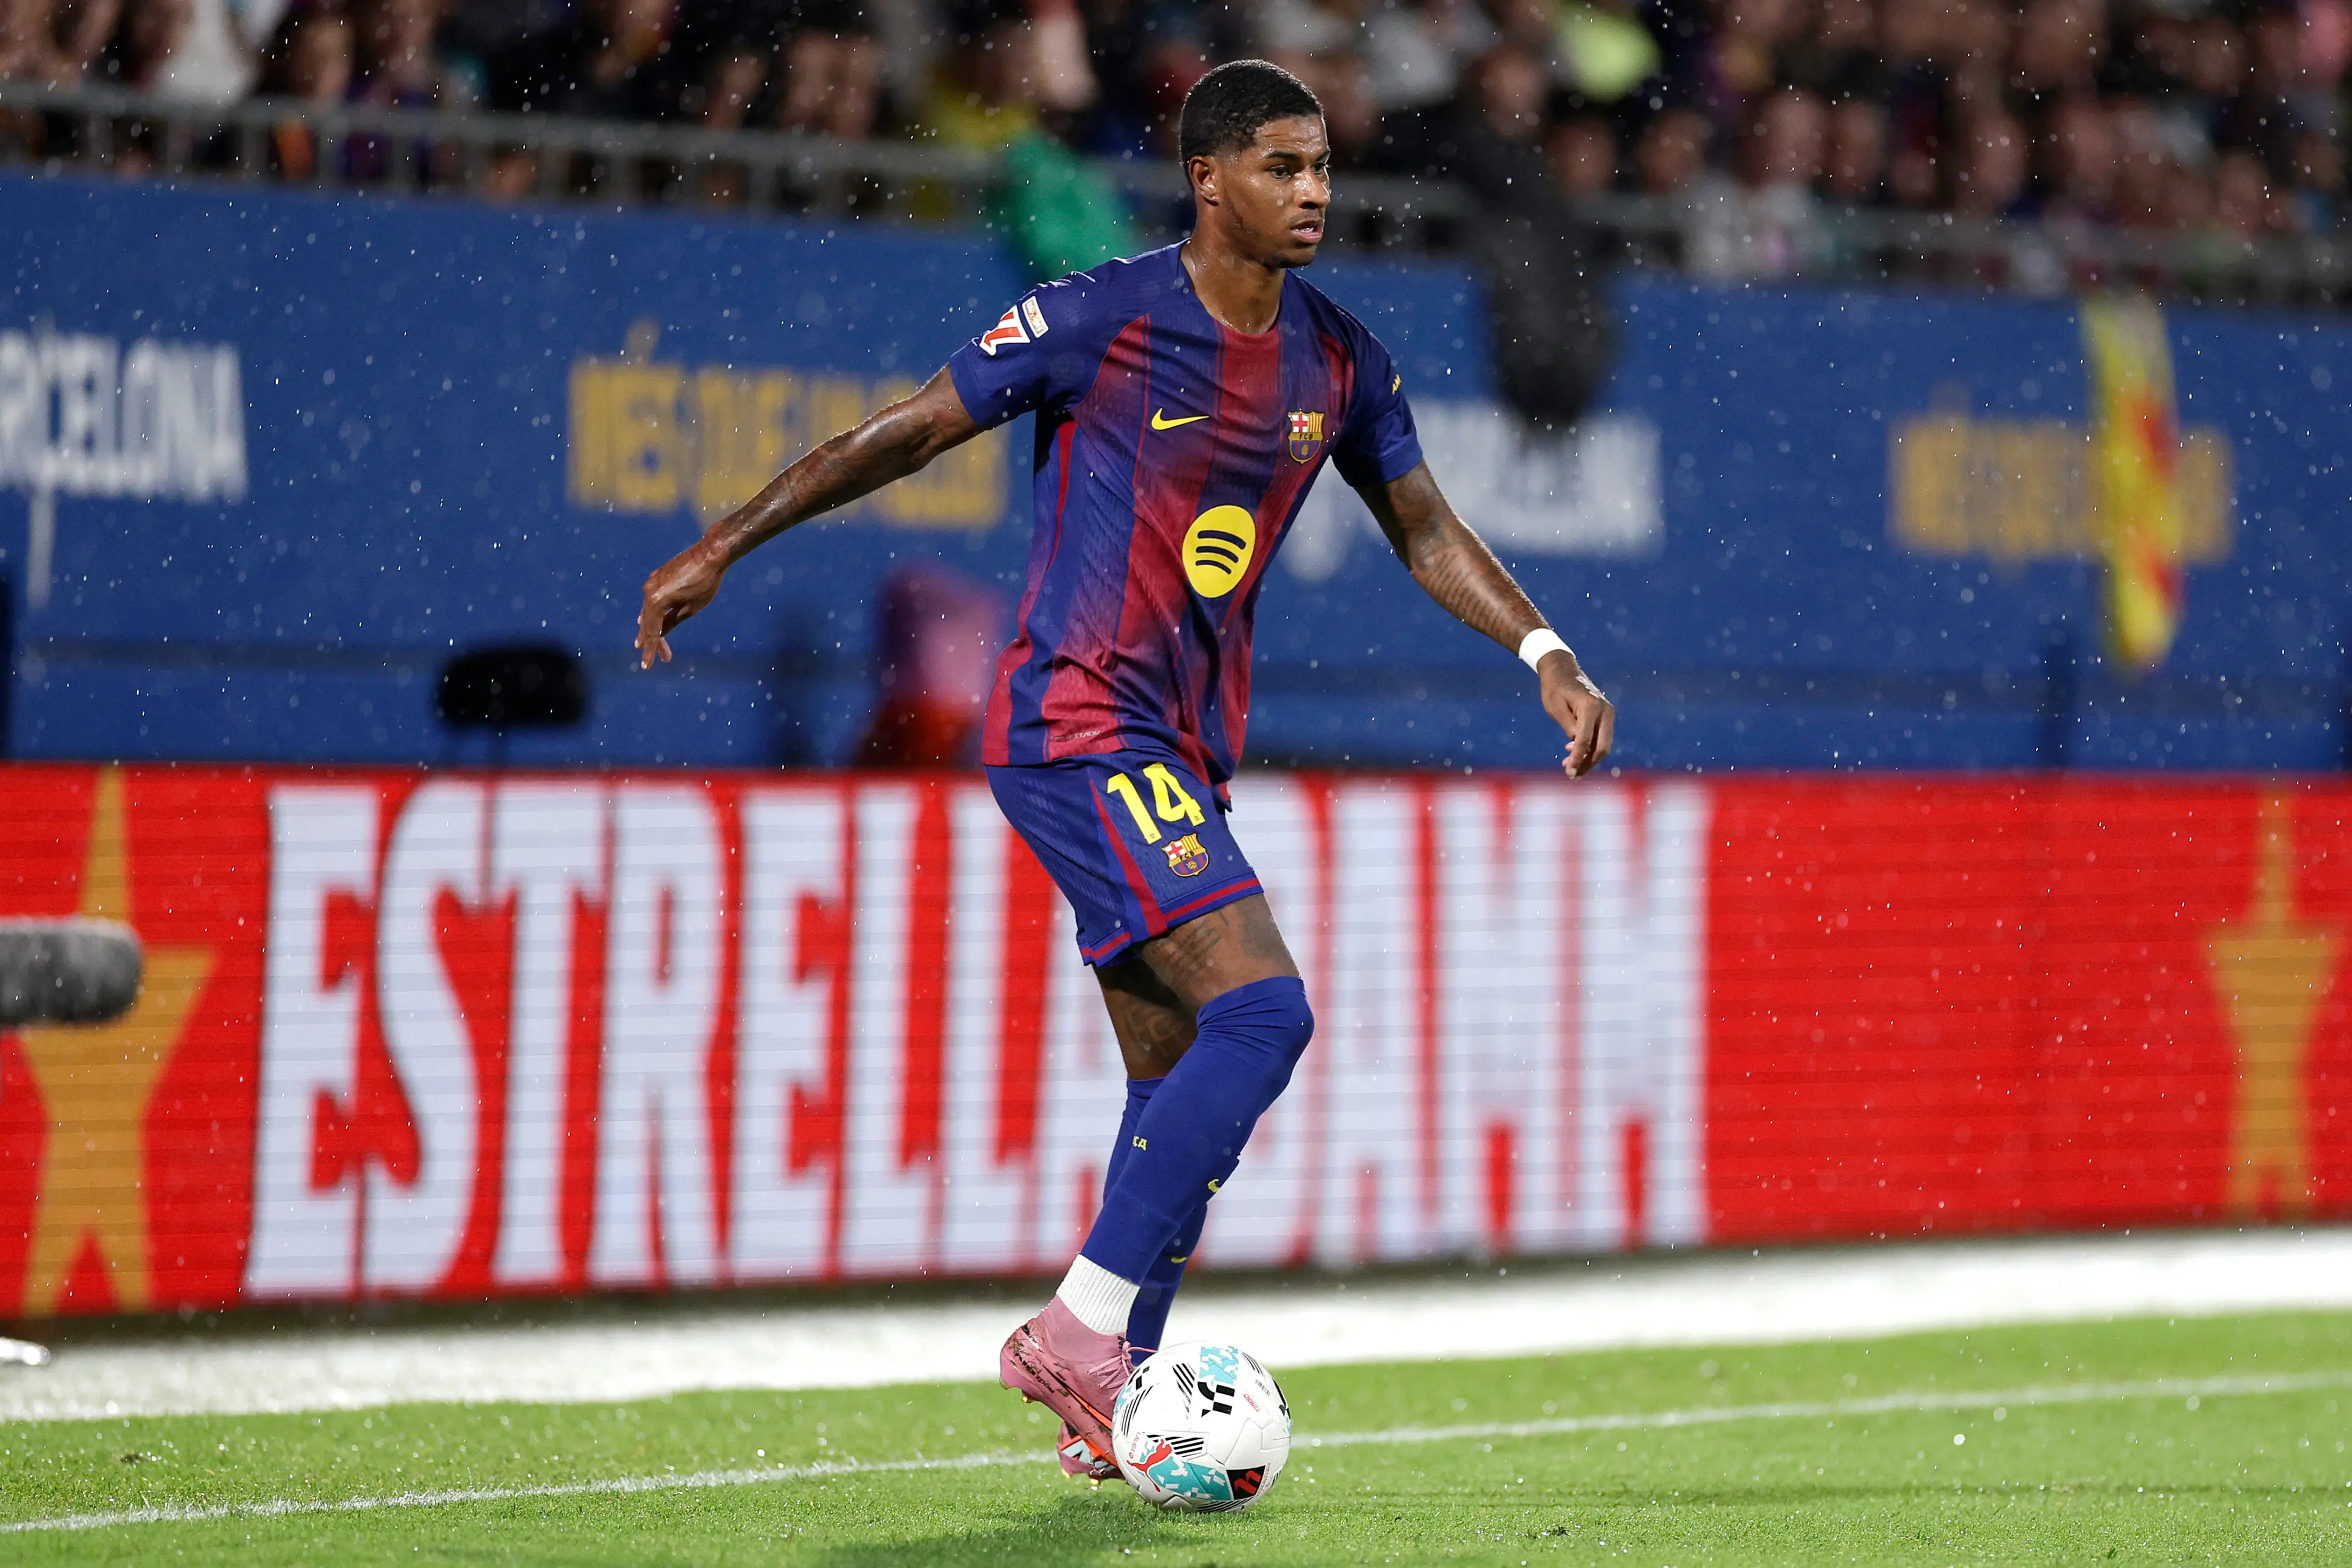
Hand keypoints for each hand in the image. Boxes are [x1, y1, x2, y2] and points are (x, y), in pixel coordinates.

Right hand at [636, 543, 726, 668]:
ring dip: (648, 626)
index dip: (651, 650)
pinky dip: (651, 612)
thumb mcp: (690, 609)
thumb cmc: (705, 583)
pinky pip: (651, 599)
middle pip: (648, 622)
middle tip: (651, 659)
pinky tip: (647, 620)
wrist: (710, 554)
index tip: (648, 665)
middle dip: (651, 641)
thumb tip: (661, 633)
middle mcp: (649, 590)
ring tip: (643, 642)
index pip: (652, 632)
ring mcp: (652, 582)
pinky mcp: (657, 576)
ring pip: (648, 610)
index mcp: (655, 601)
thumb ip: (672, 622)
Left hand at [1537, 651, 1614, 778]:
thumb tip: (1578, 746)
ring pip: (1603, 745)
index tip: (1568, 772)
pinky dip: (1590, 748)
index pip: (1585, 741)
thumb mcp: (1555, 708)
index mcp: (1590, 707)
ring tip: (1569, 767)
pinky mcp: (1605, 716)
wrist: (1562, 670)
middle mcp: (1604, 711)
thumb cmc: (1555, 688)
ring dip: (1588, 759)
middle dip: (1587, 764)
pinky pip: (1601, 737)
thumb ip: (1568, 727)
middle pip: (1602, 747)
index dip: (1577, 759)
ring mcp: (1608, 713)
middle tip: (1571, 775)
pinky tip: (1573, 752)